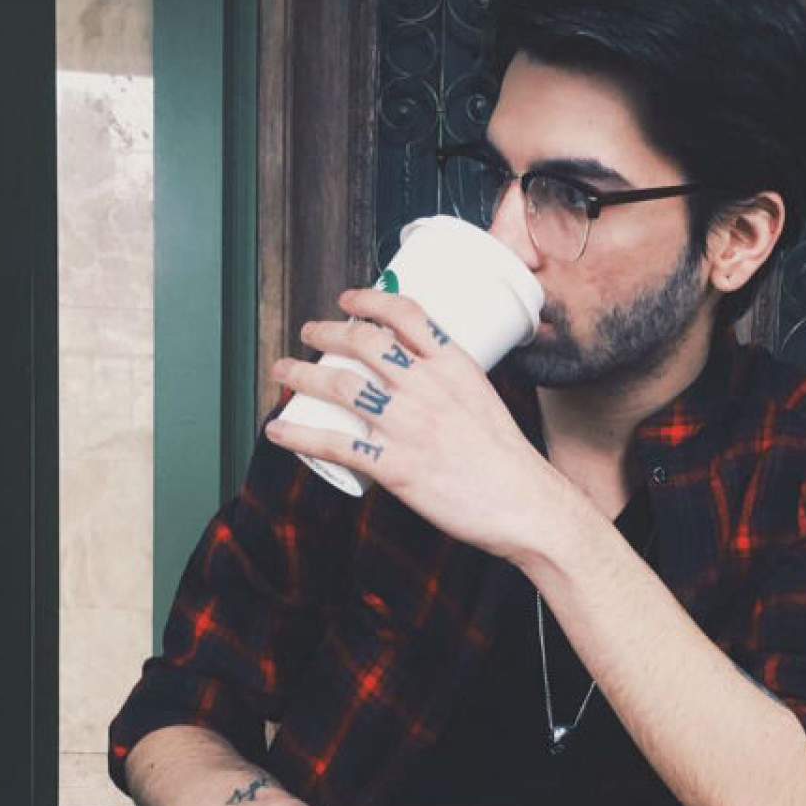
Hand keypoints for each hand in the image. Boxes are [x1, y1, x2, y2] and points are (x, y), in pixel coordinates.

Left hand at [264, 289, 567, 562]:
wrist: (527, 504)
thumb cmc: (510, 461)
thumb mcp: (485, 403)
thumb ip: (450, 391)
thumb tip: (412, 390)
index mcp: (455, 366)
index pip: (406, 314)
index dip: (368, 300)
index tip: (348, 300)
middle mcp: (428, 387)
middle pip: (364, 343)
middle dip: (326, 333)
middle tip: (309, 334)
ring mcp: (409, 425)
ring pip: (341, 386)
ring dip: (301, 375)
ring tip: (283, 372)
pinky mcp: (396, 466)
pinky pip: (336, 444)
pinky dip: (299, 435)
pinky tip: (278, 431)